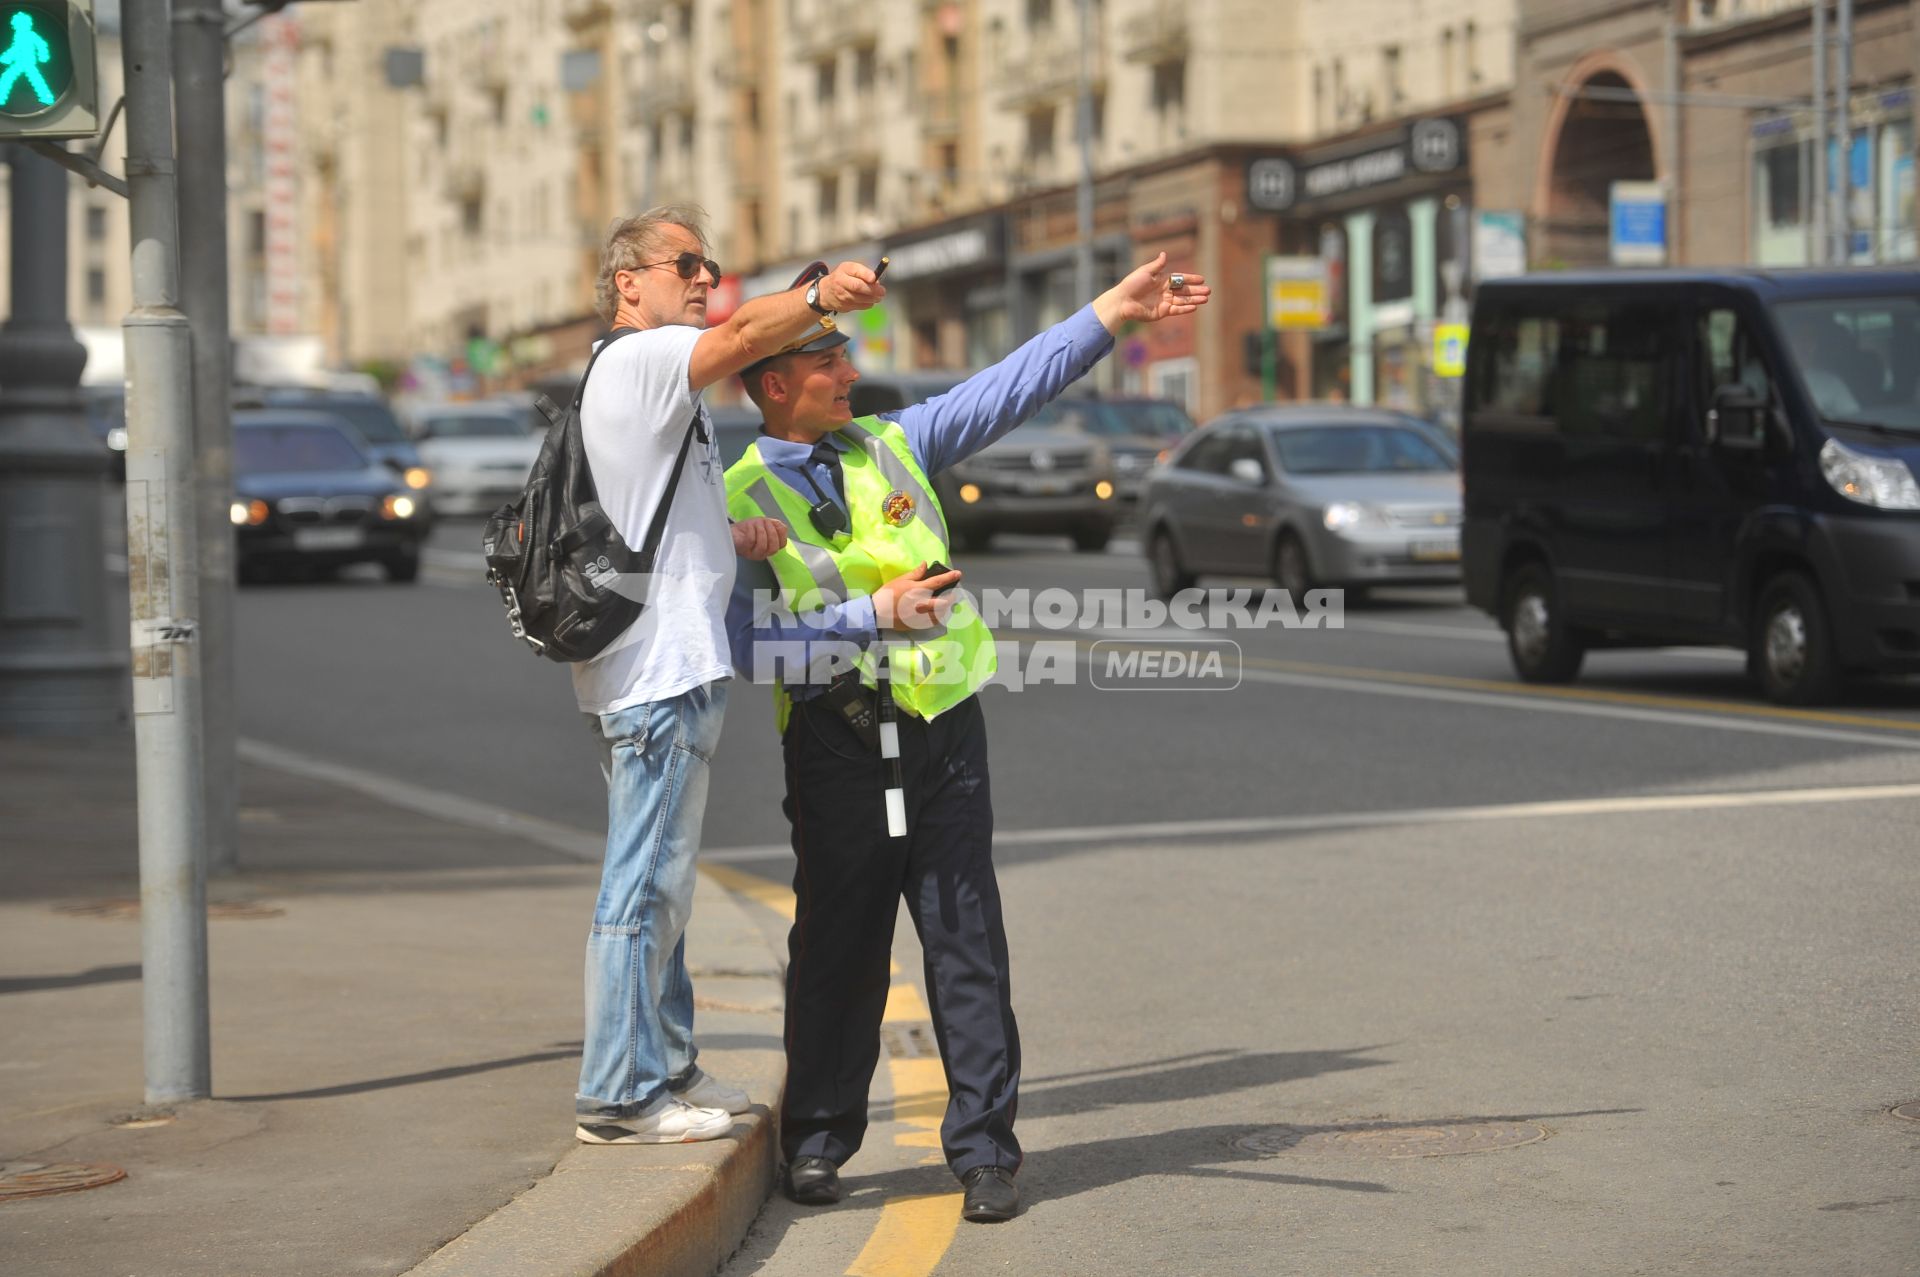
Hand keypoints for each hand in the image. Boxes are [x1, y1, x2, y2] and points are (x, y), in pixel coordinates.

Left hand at [730, 517, 787, 560]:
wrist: (731, 530)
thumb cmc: (747, 528)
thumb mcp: (764, 524)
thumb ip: (775, 526)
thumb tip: (783, 527)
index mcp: (769, 548)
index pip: (782, 544)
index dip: (780, 533)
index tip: (774, 524)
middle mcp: (761, 554)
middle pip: (773, 547)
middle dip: (771, 532)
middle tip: (766, 522)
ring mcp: (751, 553)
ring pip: (762, 545)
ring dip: (761, 530)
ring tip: (756, 523)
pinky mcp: (742, 549)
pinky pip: (751, 540)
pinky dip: (752, 530)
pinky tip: (750, 525)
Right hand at [818, 260, 886, 312]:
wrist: (825, 292)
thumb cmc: (843, 277)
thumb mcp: (849, 269)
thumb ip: (862, 272)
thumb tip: (876, 281)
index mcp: (843, 270)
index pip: (855, 271)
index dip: (866, 275)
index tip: (874, 278)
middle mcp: (840, 282)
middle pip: (858, 287)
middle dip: (873, 289)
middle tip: (882, 291)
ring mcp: (841, 296)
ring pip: (860, 298)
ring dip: (873, 298)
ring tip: (879, 296)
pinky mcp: (844, 306)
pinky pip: (860, 306)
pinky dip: (868, 304)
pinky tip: (870, 300)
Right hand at [872, 562, 962, 631]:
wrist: (877, 612)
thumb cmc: (888, 595)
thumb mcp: (900, 580)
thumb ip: (915, 573)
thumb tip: (925, 564)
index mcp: (918, 590)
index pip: (938, 582)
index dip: (950, 577)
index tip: (958, 574)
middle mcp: (922, 603)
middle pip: (944, 602)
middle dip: (951, 598)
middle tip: (953, 595)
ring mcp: (921, 616)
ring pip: (941, 614)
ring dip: (946, 609)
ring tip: (946, 605)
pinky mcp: (918, 624)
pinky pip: (933, 622)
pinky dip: (938, 618)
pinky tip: (938, 614)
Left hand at [1092, 252, 1212, 331]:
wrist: (1122, 301)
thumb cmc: (1131, 284)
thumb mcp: (1145, 272)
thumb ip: (1157, 265)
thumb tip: (1164, 254)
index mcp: (1162, 280)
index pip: (1180, 279)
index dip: (1191, 279)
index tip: (1202, 279)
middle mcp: (1165, 291)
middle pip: (1184, 290)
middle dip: (1196, 291)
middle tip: (1208, 291)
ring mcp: (1164, 302)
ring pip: (1182, 300)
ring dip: (1194, 300)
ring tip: (1205, 299)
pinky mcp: (1161, 312)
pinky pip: (1176, 310)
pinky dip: (1185, 308)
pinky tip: (1194, 307)